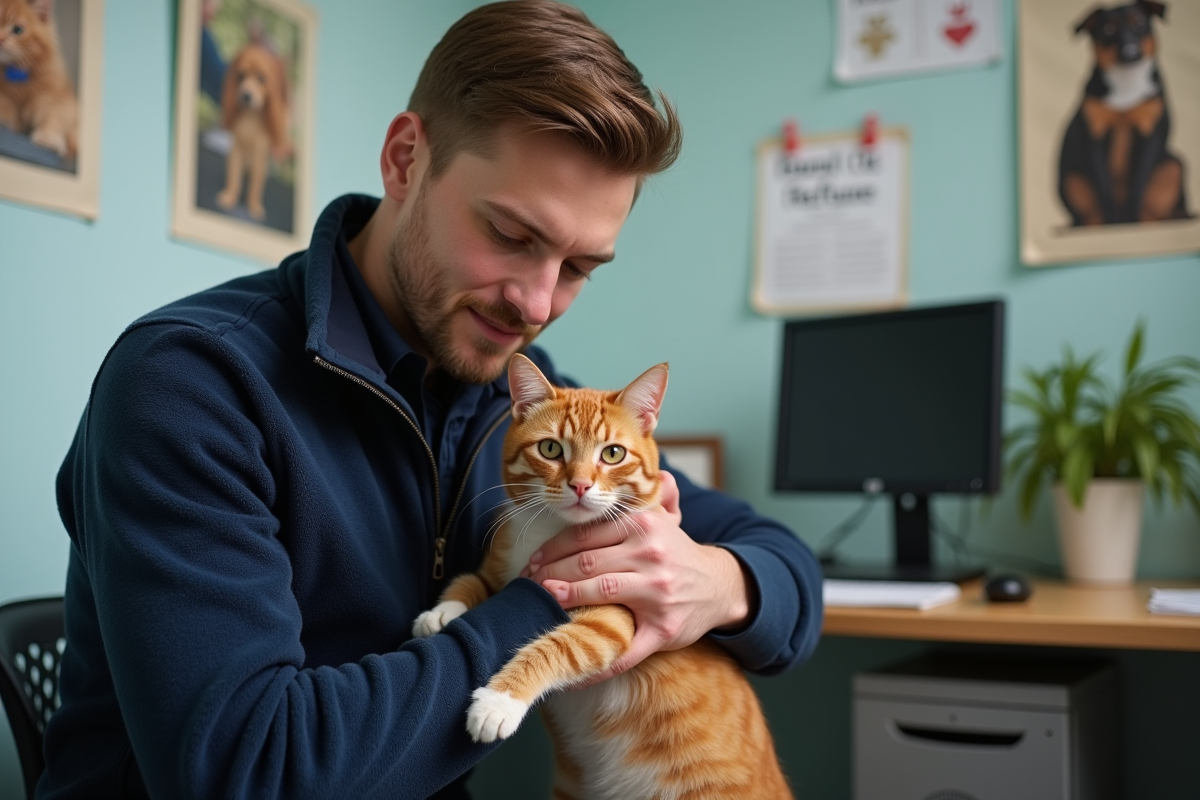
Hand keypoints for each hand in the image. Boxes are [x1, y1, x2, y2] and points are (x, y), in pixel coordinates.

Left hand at [522, 471, 752, 684]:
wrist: (719, 586)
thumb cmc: (677, 552)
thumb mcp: (666, 518)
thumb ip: (653, 493)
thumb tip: (657, 469)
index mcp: (644, 526)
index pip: (586, 535)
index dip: (553, 549)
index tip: (533, 561)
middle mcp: (651, 555)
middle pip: (587, 563)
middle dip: (550, 573)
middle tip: (528, 583)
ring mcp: (658, 593)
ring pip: (601, 593)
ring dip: (565, 598)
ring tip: (541, 601)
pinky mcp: (663, 629)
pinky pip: (625, 647)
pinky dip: (597, 657)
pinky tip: (573, 663)